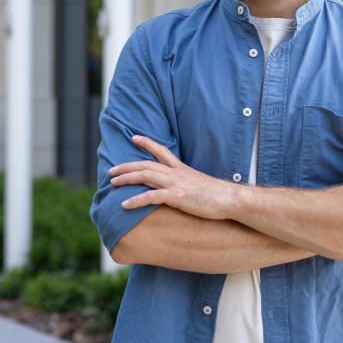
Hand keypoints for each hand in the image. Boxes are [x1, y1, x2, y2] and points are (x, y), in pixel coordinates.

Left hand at [109, 135, 237, 219]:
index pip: (161, 151)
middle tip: (112, 170)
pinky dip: (136, 200)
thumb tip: (184, 189)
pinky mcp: (177, 196)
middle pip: (146, 164)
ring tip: (113, 183)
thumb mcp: (200, 184)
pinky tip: (124, 204)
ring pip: (145, 176)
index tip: (134, 137)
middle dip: (127, 166)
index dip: (147, 143)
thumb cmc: (218, 195)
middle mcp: (176, 173)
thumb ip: (188, 184)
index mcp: (182, 169)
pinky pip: (151, 197)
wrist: (230, 199)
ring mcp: (176, 184)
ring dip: (127, 178)